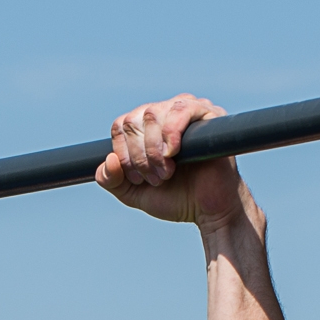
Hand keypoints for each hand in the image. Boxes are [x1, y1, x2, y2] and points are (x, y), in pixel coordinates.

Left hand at [95, 94, 244, 230]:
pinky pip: (180, 110)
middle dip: (139, 156)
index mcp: (146, 126)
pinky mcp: (208, 113)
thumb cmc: (177, 197)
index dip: (123, 153)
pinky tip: (173, 154)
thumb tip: (108, 160)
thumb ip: (112, 180)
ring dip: (153, 150)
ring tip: (167, 173)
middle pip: (134, 120)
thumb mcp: (134, 192)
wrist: (210, 210)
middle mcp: (165, 112)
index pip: (121, 125)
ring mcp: (187, 110)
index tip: (138, 179)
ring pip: (152, 115)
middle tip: (156, 179)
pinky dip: (170, 134)